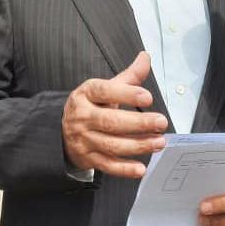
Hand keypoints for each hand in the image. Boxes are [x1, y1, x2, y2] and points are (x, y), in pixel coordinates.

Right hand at [62, 51, 167, 177]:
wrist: (62, 131)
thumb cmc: (91, 107)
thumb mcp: (104, 89)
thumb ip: (128, 77)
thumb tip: (146, 56)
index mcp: (86, 94)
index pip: (105, 91)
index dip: (126, 94)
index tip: (148, 97)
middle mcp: (82, 117)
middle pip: (111, 121)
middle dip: (139, 123)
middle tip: (161, 123)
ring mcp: (83, 139)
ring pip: (112, 145)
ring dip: (138, 145)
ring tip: (159, 142)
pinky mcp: (87, 158)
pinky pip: (107, 165)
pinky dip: (124, 169)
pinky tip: (141, 168)